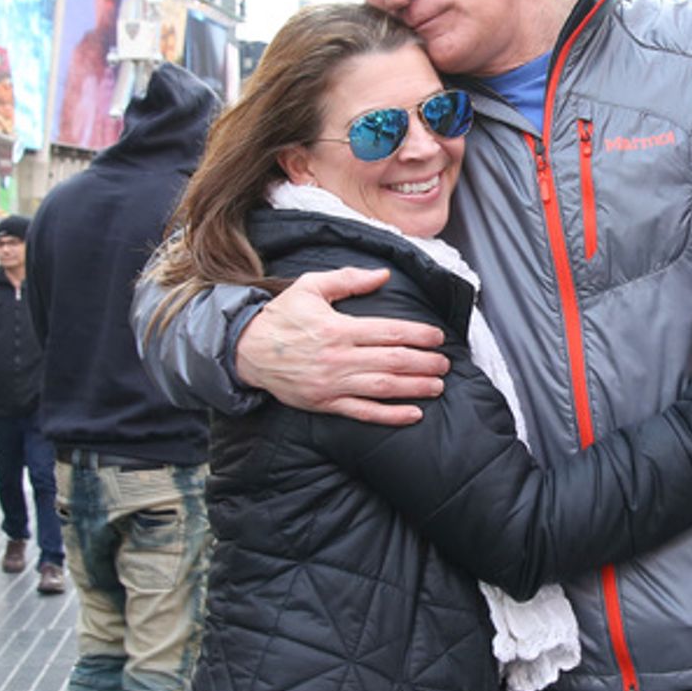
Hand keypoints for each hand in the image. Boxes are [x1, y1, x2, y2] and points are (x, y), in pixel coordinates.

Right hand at [235, 267, 449, 424]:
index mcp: (338, 328)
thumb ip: (348, 279)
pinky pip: (363, 412)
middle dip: (424, 363)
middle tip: (445, 364)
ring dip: (414, 388)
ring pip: (383, 387)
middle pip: (392, 361)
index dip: (418, 335)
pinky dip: (390, 415)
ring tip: (437, 386)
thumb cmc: (281, 317)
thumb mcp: (310, 287)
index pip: (389, 332)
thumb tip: (384, 275)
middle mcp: (339, 358)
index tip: (438, 338)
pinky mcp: (326, 403)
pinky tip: (412, 414)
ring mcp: (333, 384)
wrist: (246, 351)